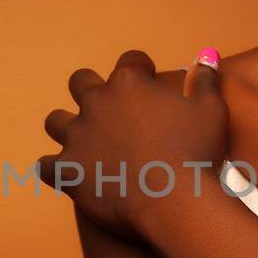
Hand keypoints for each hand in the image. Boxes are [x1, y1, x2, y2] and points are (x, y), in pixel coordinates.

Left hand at [37, 48, 228, 235]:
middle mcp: (96, 103)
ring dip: (68, 128)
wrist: (176, 203)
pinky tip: (70, 175)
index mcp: (129, 83)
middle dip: (91, 90)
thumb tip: (206, 55)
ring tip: (83, 142)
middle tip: (109, 110)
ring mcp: (78, 137)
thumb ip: (205, 80)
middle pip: (80, 82)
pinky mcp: (67, 171)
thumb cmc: (198, 154)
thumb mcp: (211, 110)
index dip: (140, 69)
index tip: (148, 80)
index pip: (129, 61)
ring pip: (55, 122)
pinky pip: (46, 166)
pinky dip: (56, 170)